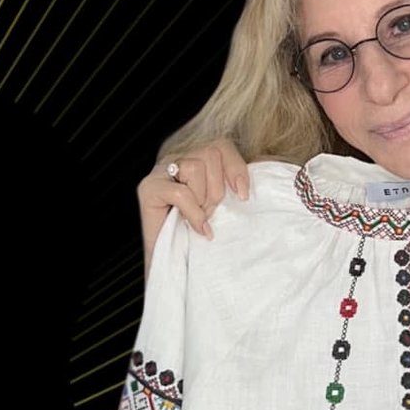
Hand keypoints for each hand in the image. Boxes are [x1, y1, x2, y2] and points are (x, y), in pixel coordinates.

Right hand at [137, 139, 248, 276]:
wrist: (173, 264)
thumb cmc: (200, 234)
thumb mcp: (224, 205)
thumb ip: (234, 186)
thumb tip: (261, 173)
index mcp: (195, 159)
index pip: (222, 145)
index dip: (237, 168)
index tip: (244, 196)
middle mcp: (176, 160)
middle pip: (210, 153)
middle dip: (217, 188)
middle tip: (211, 212)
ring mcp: (160, 172)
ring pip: (195, 166)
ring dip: (203, 199)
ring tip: (199, 217)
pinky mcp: (148, 189)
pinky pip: (181, 193)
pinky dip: (193, 213)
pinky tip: (196, 227)